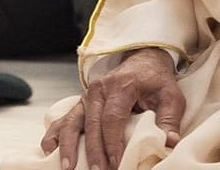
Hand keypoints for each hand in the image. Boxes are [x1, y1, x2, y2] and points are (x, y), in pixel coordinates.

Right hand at [42, 47, 183, 169]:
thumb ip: (169, 119)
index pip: (113, 118)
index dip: (113, 142)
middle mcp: (98, 90)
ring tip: (68, 166)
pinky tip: (49, 149)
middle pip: (91, 124)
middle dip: (93, 151)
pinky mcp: (81, 103)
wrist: (142, 61)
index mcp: (120, 86)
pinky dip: (55, 134)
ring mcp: (86, 96)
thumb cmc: (155, 81)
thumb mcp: (170, 97)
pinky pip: (64, 118)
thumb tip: (169, 142)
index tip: (116, 163)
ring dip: (68, 145)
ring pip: (72, 121)